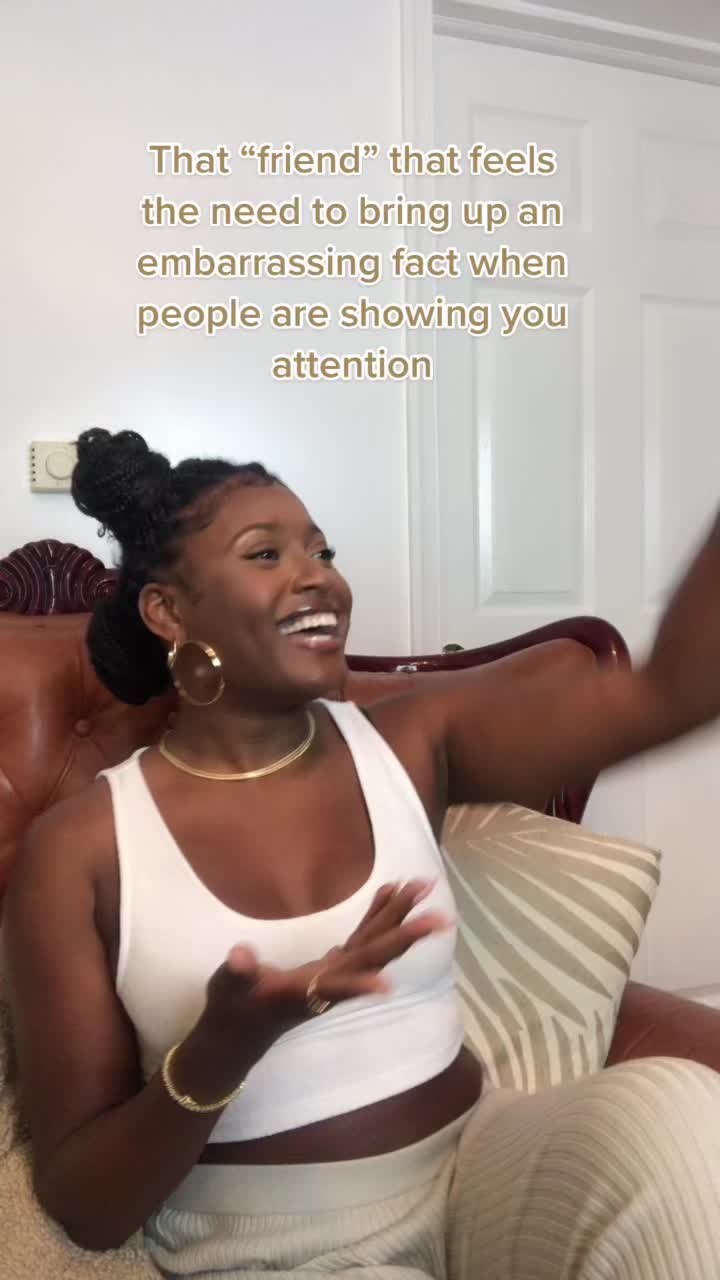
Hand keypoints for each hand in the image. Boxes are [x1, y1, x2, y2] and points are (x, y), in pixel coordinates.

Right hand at [203, 879, 448, 1046]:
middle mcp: (329, 985)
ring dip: (397, 917)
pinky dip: (376, 916)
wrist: (239, 1033)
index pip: (335, 988)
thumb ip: (237, 974)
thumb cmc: (232, 1011)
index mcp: (304, 993)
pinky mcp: (332, 967)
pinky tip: (389, 893)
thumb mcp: (228, 991)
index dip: (358, 987)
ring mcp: (335, 975)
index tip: (387, 988)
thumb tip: (242, 956)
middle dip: (402, 936)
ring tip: (420, 887)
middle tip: (436, 913)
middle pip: (371, 958)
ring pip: (373, 945)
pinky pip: (362, 938)